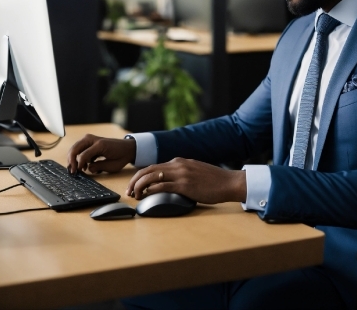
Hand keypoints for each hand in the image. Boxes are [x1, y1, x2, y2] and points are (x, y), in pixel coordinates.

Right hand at [67, 134, 135, 173]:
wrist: (128, 148)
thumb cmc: (121, 156)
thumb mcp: (112, 165)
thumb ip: (98, 167)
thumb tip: (87, 169)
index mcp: (100, 145)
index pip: (83, 155)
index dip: (79, 165)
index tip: (78, 172)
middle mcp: (93, 139)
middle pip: (75, 148)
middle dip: (71, 160)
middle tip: (72, 171)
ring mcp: (91, 138)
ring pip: (75, 147)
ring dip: (73, 158)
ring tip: (78, 169)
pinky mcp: (91, 141)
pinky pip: (80, 148)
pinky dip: (78, 156)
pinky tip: (84, 165)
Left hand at [126, 158, 246, 204]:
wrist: (228, 182)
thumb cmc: (214, 180)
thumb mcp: (195, 171)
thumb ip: (182, 173)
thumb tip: (170, 182)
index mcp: (179, 161)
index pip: (153, 166)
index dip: (141, 176)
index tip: (134, 186)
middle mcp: (178, 165)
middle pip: (148, 170)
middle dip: (135, 180)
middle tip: (128, 192)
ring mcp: (181, 174)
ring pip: (152, 176)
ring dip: (139, 186)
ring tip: (134, 195)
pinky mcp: (185, 185)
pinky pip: (162, 185)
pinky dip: (151, 190)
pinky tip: (146, 196)